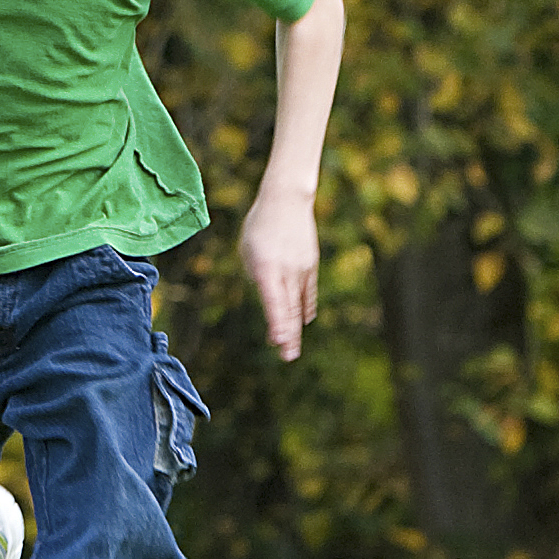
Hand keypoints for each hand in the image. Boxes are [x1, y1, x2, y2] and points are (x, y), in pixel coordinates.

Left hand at [239, 189, 321, 361]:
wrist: (286, 202)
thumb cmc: (259, 226)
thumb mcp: (247, 251)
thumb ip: (256, 276)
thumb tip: (266, 297)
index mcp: (267, 267)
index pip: (273, 301)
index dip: (275, 323)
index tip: (277, 341)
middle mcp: (287, 271)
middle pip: (287, 308)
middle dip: (287, 334)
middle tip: (287, 357)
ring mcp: (302, 269)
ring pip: (298, 303)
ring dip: (294, 327)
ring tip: (291, 349)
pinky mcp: (311, 265)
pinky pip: (307, 292)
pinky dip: (304, 307)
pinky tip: (303, 322)